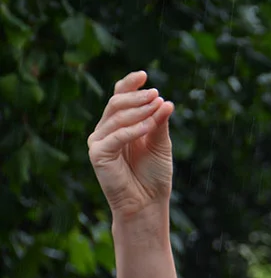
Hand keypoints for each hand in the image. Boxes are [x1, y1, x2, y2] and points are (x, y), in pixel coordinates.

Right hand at [87, 71, 175, 220]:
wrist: (148, 202)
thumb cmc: (154, 175)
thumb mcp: (161, 144)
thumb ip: (159, 123)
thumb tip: (166, 101)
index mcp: (121, 124)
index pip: (120, 96)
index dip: (129, 84)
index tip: (144, 75)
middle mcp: (106, 130)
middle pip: (116, 103)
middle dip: (137, 96)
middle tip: (156, 94)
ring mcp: (99, 142)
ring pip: (115, 117)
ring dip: (138, 110)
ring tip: (156, 107)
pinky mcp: (97, 155)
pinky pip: (114, 137)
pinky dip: (132, 130)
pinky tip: (147, 126)